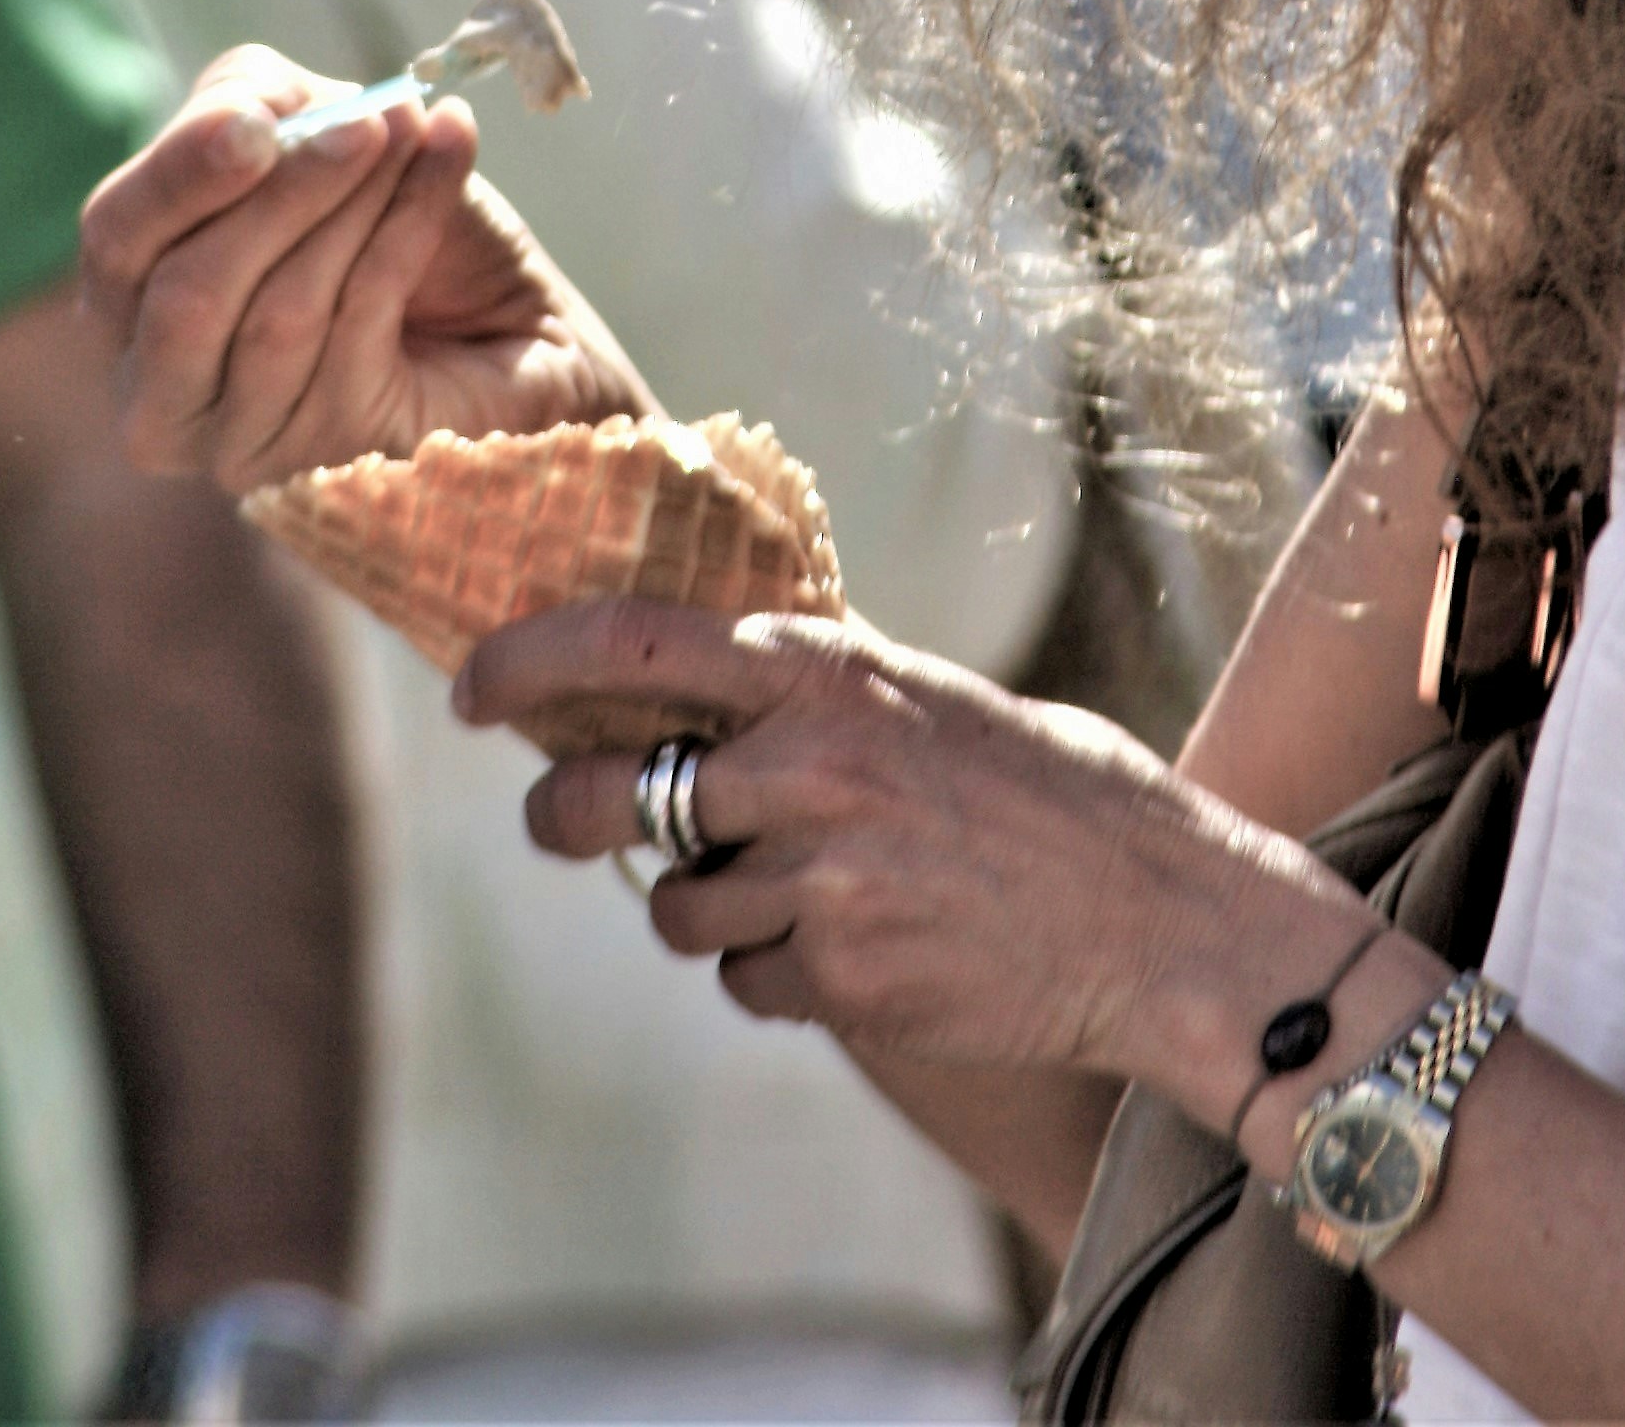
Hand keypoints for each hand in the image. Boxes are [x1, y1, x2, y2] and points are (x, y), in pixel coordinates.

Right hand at [79, 47, 656, 491]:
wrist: (530, 337)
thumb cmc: (411, 240)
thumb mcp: (324, 148)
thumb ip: (263, 110)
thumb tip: (252, 108)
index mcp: (132, 314)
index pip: (115, 240)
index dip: (180, 173)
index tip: (258, 118)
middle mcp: (167, 400)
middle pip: (185, 293)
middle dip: (281, 193)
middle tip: (367, 122)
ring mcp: (248, 446)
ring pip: (279, 312)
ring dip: (358, 203)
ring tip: (416, 133)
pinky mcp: (336, 456)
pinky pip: (361, 323)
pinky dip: (410, 222)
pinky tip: (448, 156)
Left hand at [465, 595, 1376, 1111]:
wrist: (1154, 912)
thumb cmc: (1037, 791)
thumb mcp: (915, 698)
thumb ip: (802, 698)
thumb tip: (669, 702)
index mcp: (824, 675)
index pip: (634, 643)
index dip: (531, 659)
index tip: (470, 684)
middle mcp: (808, 766)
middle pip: (618, 796)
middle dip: (568, 816)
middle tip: (560, 820)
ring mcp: (823, 878)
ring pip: (679, 908)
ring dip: (712, 908)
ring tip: (812, 890)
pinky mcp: (843, 978)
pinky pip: (748, 981)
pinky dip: (780, 973)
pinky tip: (866, 947)